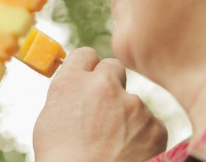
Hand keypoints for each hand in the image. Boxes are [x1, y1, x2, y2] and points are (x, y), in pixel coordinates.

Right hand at [33, 48, 166, 161]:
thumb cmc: (61, 159)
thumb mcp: (50, 118)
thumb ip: (67, 94)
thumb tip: (77, 84)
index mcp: (73, 81)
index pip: (86, 54)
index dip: (87, 68)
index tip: (87, 78)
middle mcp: (104, 85)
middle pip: (113, 68)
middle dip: (110, 84)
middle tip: (103, 109)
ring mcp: (133, 105)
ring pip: (132, 101)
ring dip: (126, 116)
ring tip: (112, 144)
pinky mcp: (155, 126)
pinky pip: (150, 123)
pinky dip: (141, 136)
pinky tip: (127, 152)